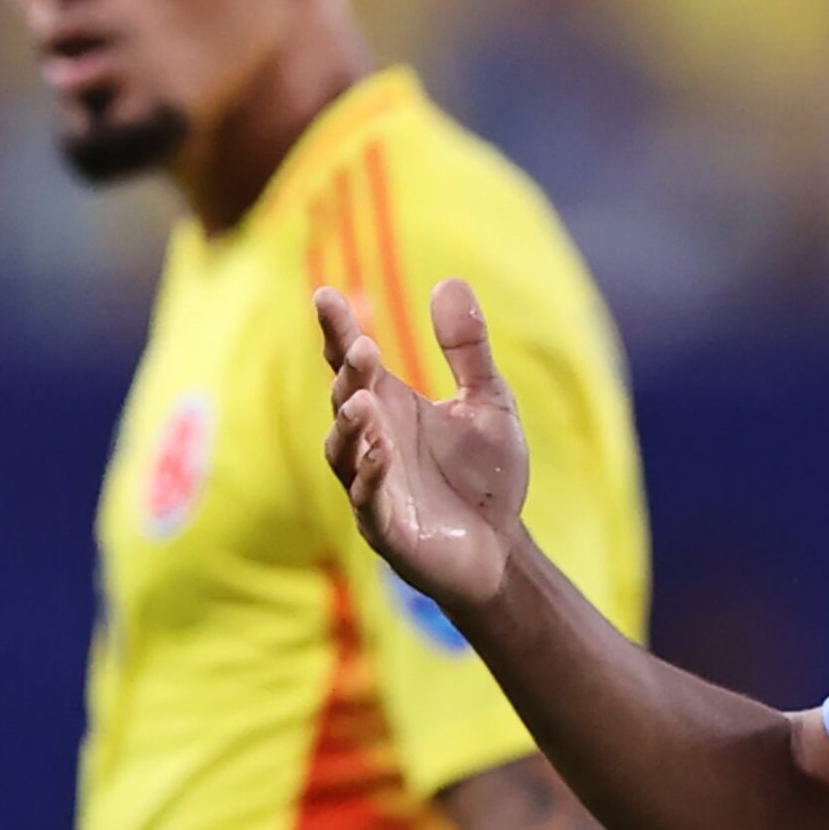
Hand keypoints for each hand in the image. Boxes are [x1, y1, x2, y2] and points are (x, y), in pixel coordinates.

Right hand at [318, 278, 529, 611]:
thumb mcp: (489, 402)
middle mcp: (372, 441)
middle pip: (344, 401)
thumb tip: (449, 281)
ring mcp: (373, 486)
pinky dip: (369, 478)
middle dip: (350, 376)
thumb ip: (468, 348)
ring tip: (362, 402)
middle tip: (363, 349)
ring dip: (349, 427)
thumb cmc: (486, 476)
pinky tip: (380, 453)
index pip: (352, 362)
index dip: (337, 331)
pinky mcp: (386, 529)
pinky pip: (367, 501)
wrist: (502, 548)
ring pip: (344, 453)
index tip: (326, 295)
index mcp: (390, 406)